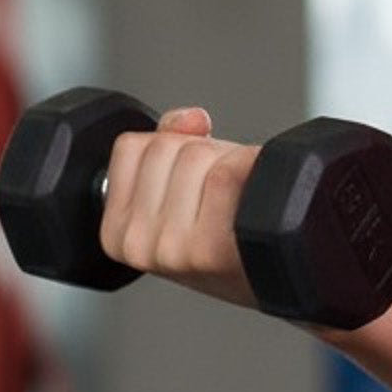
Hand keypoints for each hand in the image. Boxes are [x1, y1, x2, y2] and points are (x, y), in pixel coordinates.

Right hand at [100, 108, 261, 309]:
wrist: (275, 272)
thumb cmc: (229, 231)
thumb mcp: (183, 186)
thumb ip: (170, 140)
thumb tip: (191, 119)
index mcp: (116, 232)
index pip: (131, 146)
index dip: (171, 147)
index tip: (190, 179)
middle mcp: (138, 245)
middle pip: (166, 147)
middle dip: (202, 154)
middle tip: (221, 192)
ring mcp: (172, 250)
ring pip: (195, 155)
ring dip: (228, 161)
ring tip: (237, 198)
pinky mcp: (210, 249)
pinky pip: (224, 173)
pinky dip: (249, 167)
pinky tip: (255, 199)